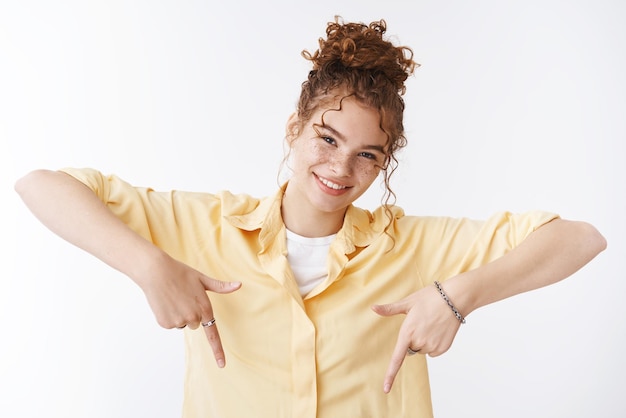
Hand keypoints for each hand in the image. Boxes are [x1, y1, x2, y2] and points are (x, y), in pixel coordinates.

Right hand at [136, 250, 240, 367]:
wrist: (156, 272)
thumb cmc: (180, 273)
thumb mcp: (202, 279)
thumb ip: (221, 286)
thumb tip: (239, 285)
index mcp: (204, 308)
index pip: (213, 335)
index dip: (218, 351)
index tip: (222, 365)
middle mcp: (193, 318)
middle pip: (195, 324)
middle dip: (191, 313)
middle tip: (184, 297)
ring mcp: (178, 321)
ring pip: (183, 323)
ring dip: (180, 314)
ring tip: (174, 298)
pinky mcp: (165, 323)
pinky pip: (171, 324)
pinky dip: (168, 315)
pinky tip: (165, 302)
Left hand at [372, 283, 460, 392]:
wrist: (454, 298)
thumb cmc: (429, 297)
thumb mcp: (408, 302)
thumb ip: (389, 309)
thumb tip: (373, 308)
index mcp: (407, 332)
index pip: (397, 358)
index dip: (390, 375)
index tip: (385, 389)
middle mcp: (419, 342)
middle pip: (411, 349)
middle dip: (413, 339)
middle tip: (421, 323)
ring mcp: (432, 346)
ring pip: (422, 350)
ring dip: (424, 340)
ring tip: (432, 324)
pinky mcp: (443, 348)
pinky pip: (433, 351)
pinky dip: (434, 343)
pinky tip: (439, 329)